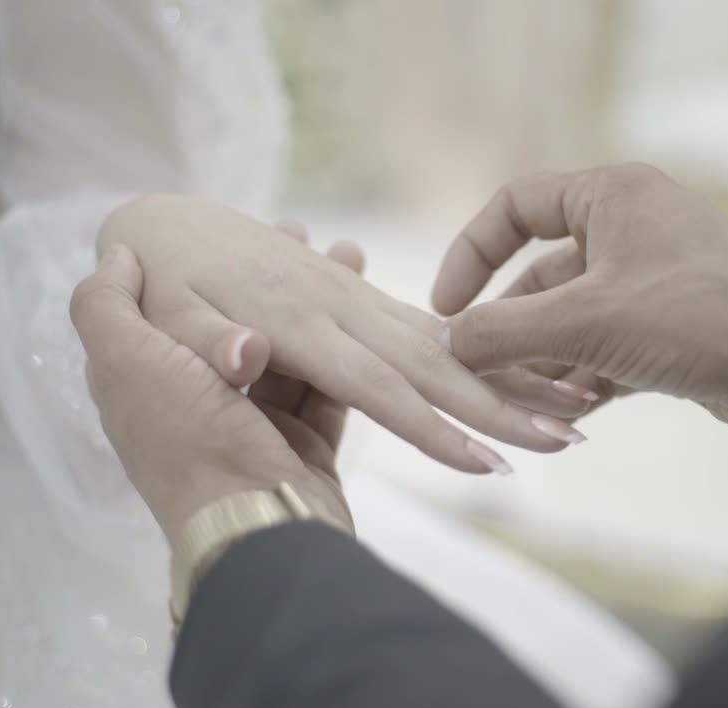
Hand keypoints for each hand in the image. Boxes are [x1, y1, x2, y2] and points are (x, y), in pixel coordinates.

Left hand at [70, 244, 349, 546]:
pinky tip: (368, 314)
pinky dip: (347, 353)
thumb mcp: (126, 362)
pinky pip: (326, 389)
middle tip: (298, 234)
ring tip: (345, 255)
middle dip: (268, 280)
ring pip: (287, 353)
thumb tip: (117, 257)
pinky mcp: (302, 446)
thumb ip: (108, 307)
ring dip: (313, 308)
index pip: (166, 308)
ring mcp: (251, 426)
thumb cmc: (187, 440)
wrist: (257, 528)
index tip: (232, 226)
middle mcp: (197, 402)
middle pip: (234, 327)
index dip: (195, 266)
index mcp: (150, 381)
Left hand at [97, 195, 590, 474]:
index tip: (490, 463)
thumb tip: (247, 355)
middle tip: (569, 438)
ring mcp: (352, 304)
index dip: (435, 429)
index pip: (380, 387)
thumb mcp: (159, 314)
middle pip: (435, 366)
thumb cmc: (158, 277)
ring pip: (442, 347)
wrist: (165, 223)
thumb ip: (201, 341)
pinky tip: (518, 366)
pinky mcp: (355, 304)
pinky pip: (423, 336)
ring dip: (505, 378)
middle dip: (502, 406)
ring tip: (567, 404)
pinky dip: (471, 358)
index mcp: (297, 323)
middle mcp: (339, 310)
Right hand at [433, 164, 727, 454]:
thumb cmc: (702, 316)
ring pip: (572, 321)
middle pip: (539, 276)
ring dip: (547, 364)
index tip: (445, 307)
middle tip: (483, 377)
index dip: (470, 254)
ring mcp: (652, 281)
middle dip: (512, 331)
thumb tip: (444, 345)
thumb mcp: (587, 321)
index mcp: (610, 196)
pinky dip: (585, 380)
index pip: (514, 207)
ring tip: (535, 406)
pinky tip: (573, 417)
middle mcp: (630, 229)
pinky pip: (605, 350)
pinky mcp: (671, 329)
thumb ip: (504, 332)